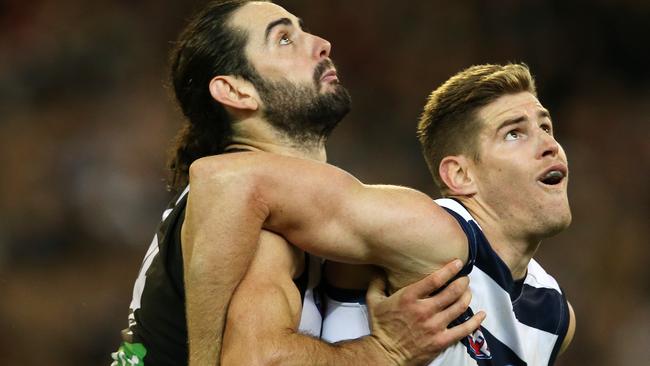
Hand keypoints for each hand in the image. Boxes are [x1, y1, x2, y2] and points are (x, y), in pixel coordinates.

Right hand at [366, 260, 485, 364]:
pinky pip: (464, 329)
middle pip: (452, 291)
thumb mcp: (374, 301)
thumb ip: (377, 282)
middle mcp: (424, 310)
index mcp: (409, 298)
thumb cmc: (380, 326)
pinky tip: (482, 314)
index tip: (458, 263)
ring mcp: (434, 326)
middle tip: (465, 279)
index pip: (435, 280)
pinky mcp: (441, 341)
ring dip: (467, 296)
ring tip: (468, 292)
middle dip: (462, 282)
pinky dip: (476, 321)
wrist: (384, 354)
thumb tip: (379, 268)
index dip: (449, 270)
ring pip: (459, 306)